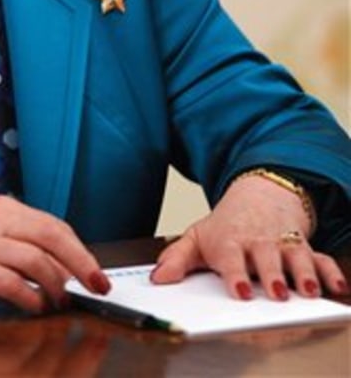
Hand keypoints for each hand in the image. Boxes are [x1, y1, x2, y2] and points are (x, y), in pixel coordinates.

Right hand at [0, 195, 109, 312]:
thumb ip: (13, 234)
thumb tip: (51, 259)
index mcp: (4, 208)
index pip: (55, 225)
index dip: (80, 249)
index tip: (95, 270)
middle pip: (54, 238)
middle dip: (81, 265)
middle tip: (97, 287)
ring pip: (37, 262)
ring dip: (56, 286)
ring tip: (60, 302)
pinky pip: (12, 285)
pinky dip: (29, 298)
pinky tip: (34, 307)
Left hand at [151, 174, 348, 300]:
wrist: (259, 195)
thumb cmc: (228, 224)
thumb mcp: (198, 236)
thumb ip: (177, 258)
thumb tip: (156, 278)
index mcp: (231, 240)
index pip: (232, 257)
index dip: (235, 274)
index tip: (238, 290)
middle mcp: (259, 242)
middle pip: (267, 258)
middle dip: (272, 276)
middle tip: (277, 294)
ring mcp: (283, 243)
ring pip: (296, 258)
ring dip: (303, 274)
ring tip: (308, 291)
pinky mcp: (304, 246)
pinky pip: (321, 258)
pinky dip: (330, 271)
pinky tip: (336, 286)